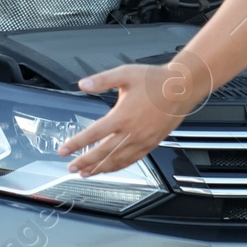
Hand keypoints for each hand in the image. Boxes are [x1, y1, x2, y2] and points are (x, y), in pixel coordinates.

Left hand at [58, 56, 212, 175]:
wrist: (182, 88)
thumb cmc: (155, 80)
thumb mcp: (125, 74)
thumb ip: (102, 80)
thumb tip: (83, 84)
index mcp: (123, 116)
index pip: (94, 134)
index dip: (76, 144)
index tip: (64, 150)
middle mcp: (132, 132)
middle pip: (103, 152)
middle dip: (85, 162)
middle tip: (71, 167)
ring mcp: (142, 140)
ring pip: (117, 160)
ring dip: (100, 168)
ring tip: (86, 173)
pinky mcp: (151, 143)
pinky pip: (132, 160)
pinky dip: (118, 166)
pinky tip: (110, 168)